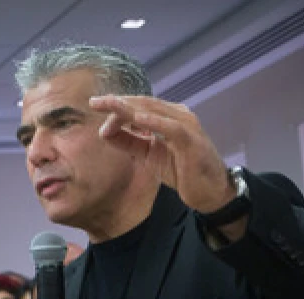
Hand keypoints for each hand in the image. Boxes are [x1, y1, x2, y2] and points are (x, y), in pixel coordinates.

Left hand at [88, 95, 230, 213]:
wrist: (209, 191)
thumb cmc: (181, 171)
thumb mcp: (148, 154)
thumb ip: (129, 141)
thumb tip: (104, 131)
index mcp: (168, 117)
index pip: (139, 106)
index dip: (117, 106)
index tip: (95, 107)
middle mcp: (178, 116)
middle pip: (144, 103)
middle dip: (118, 102)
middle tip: (94, 101)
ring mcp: (186, 126)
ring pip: (155, 111)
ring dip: (131, 108)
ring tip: (110, 104)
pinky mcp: (191, 141)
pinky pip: (171, 128)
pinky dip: (155, 121)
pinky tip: (138, 118)